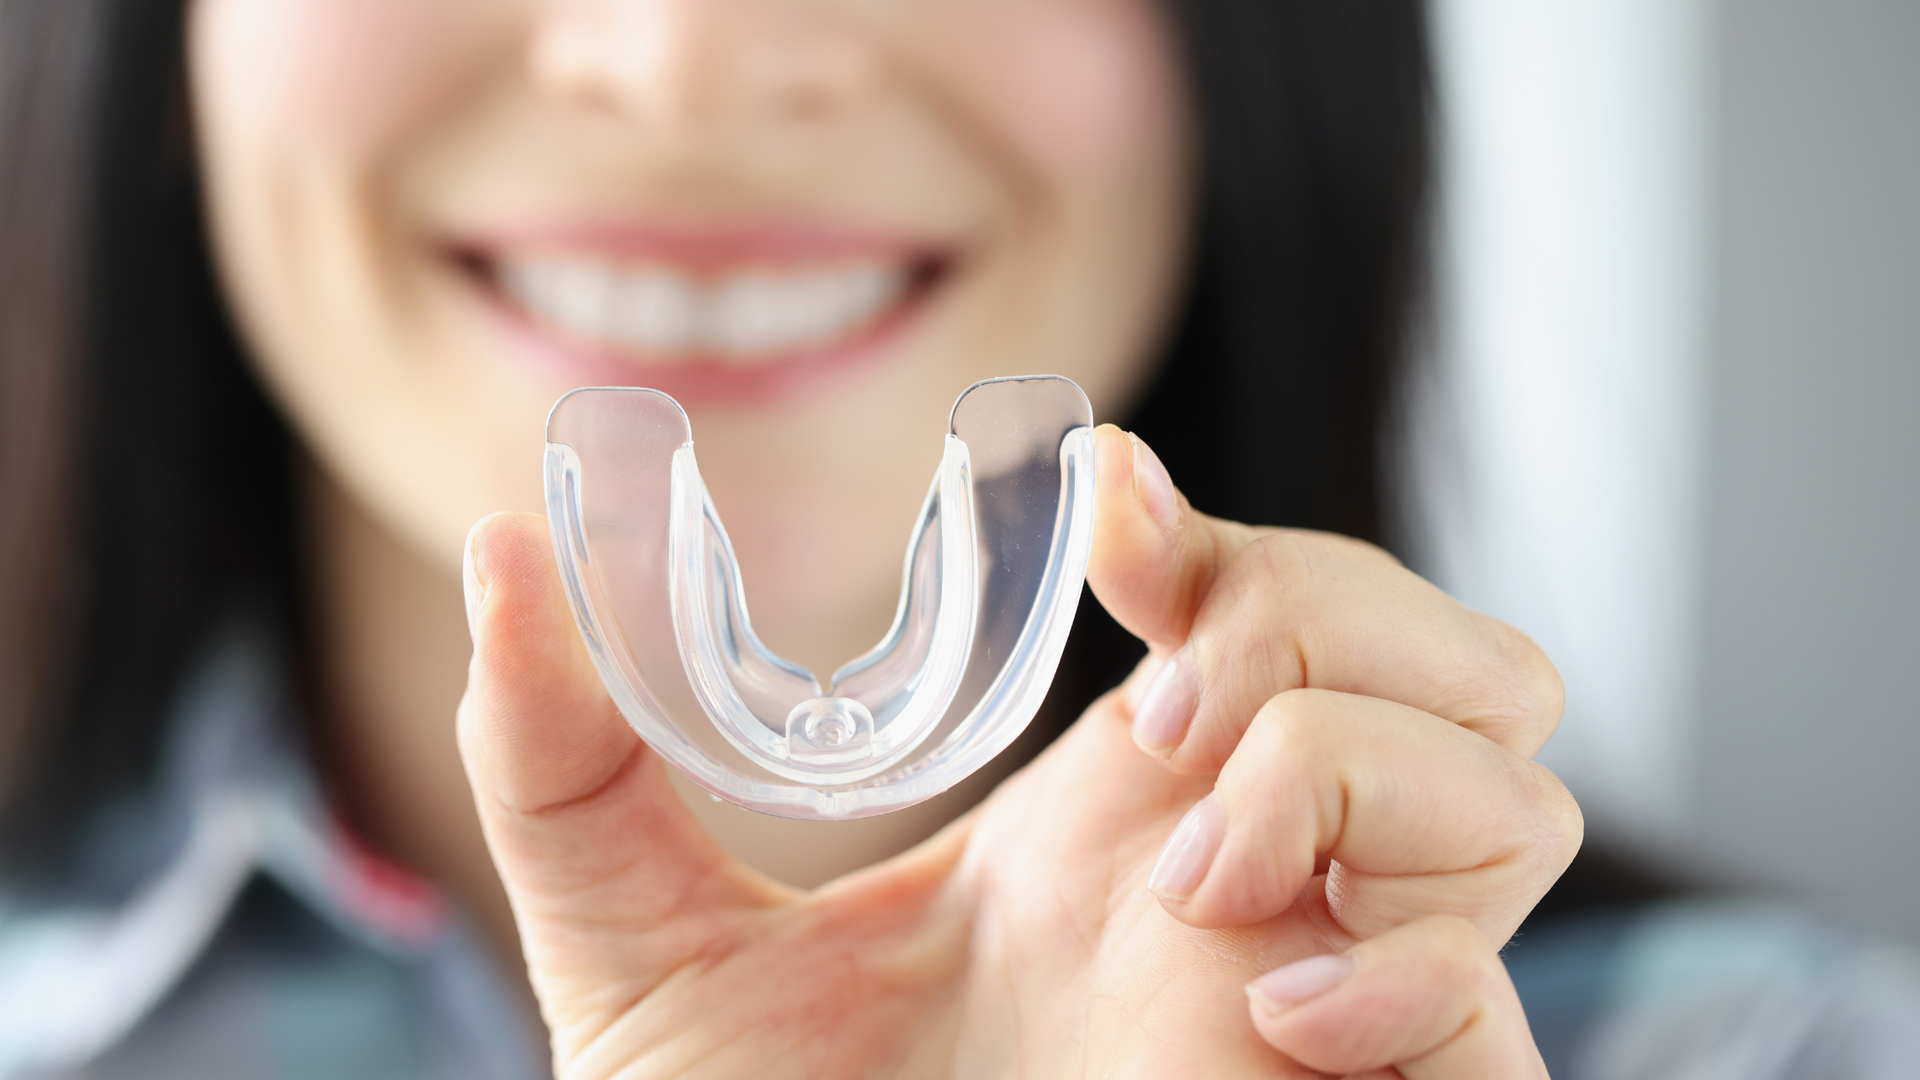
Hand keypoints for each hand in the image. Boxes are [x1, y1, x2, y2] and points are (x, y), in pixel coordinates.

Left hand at [457, 425, 1578, 1077]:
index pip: (1272, 604)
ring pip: (1515, 791)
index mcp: (1112, 828)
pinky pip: (1495, 1011)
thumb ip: (569, 765)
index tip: (1108, 505)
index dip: (1222, 524)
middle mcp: (1251, 895)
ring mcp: (1332, 1010)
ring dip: (1357, 774)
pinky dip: (1410, 977)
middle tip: (1159, 704)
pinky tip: (1261, 1017)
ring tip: (1184, 872)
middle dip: (1329, 614)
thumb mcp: (647, 960)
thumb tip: (498, 546)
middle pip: (1456, 661)